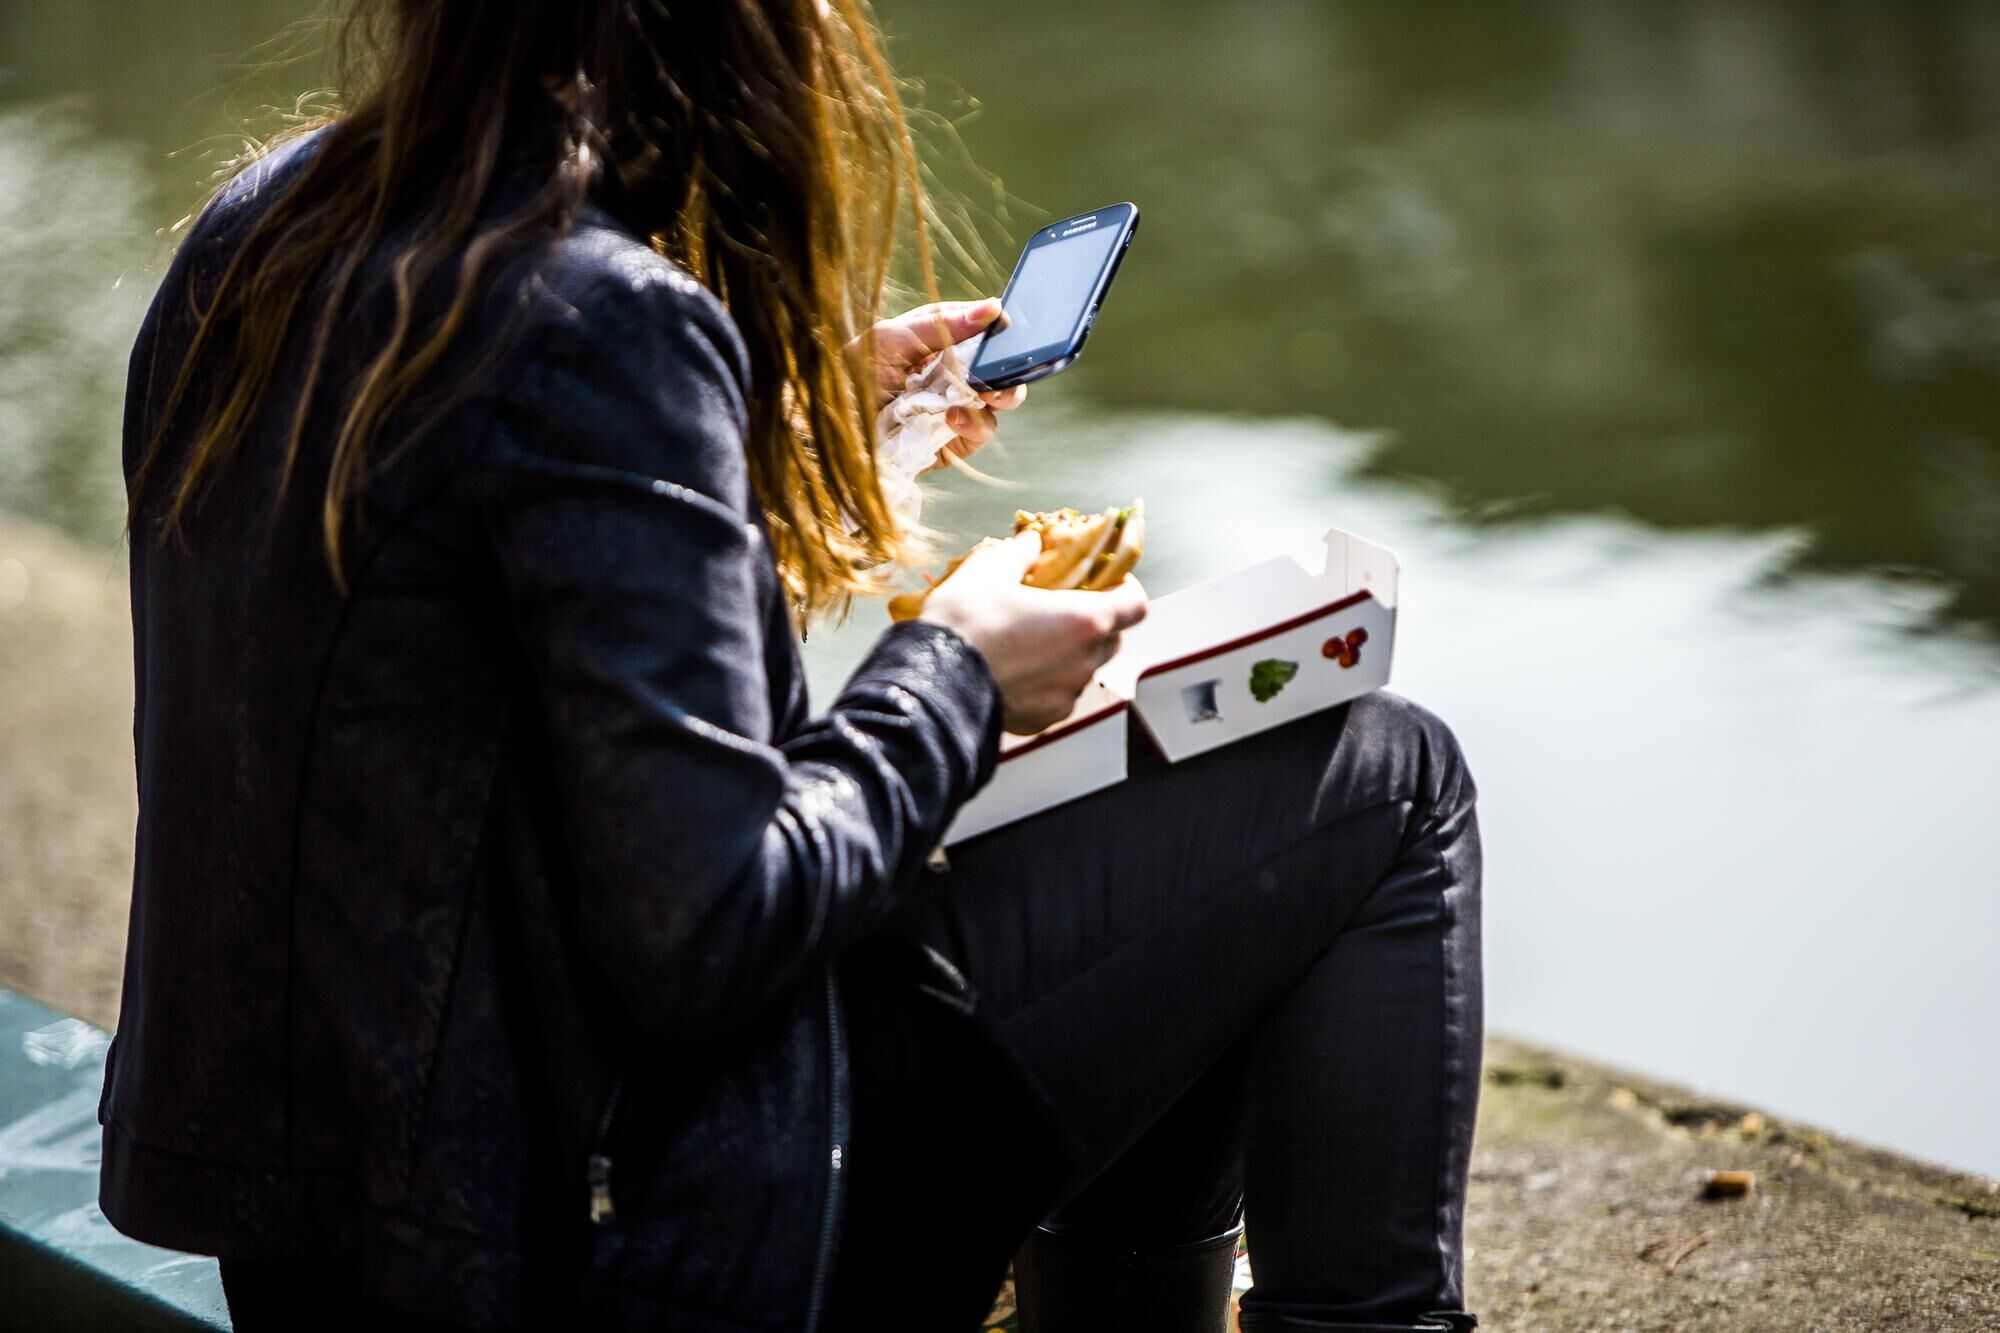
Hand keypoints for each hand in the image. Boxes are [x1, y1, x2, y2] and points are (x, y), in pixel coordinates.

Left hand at [862, 300, 1027, 471]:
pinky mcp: (955, 440)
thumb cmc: (855, 375)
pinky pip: (981, 431)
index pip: (981, 329)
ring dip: (998, 396)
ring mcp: (957, 407)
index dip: (998, 328)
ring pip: (999, 401)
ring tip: (982, 394)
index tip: (1006, 326)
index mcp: (941, 340)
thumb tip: (992, 308)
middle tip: (1008, 368)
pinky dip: (973, 423)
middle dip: (1011, 367)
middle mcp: (953, 373)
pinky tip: (952, 418)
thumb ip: (941, 324)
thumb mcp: (890, 339)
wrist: (836, 427)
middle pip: (1001, 367)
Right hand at [918, 531, 1148, 734]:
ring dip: (1067, 654)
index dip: (1126, 591)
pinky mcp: (1043, 719)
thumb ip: (1018, 553)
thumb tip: (1030, 543)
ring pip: (1082, 669)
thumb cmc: (965, 626)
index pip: (1135, 606)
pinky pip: (1057, 697)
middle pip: (1111, 639)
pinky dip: (1045, 683)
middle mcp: (1083, 662)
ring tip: (1030, 641)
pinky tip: (1014, 671)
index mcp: (1083, 620)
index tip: (1107, 583)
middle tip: (1062, 607)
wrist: (934, 685)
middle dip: (1095, 622)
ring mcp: (1065, 695)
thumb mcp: (988, 570)